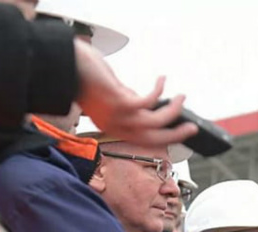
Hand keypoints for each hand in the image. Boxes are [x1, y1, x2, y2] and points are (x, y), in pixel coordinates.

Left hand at [73, 40, 197, 146]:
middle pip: (154, 138)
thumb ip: (128, 102)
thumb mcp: (110, 95)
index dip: (164, 137)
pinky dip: (159, 89)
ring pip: (155, 123)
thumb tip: (148, 103)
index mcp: (113, 127)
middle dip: (176, 134)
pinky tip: (163, 79)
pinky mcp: (120, 102)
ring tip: (182, 97)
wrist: (65, 66)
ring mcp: (118, 116)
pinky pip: (149, 100)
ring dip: (173, 110)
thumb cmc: (85, 77)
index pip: (144, 140)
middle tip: (193, 128)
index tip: (179, 131)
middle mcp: (116, 126)